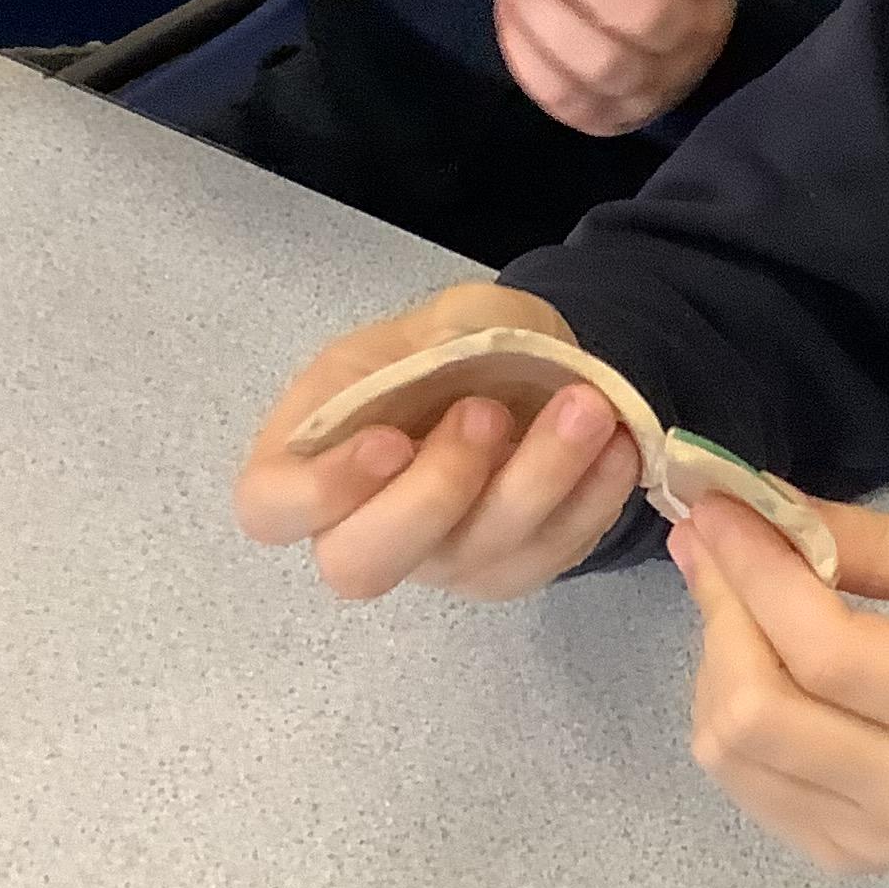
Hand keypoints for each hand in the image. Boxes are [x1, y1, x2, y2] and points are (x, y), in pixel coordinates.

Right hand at [233, 281, 641, 601]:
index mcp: (309, 456)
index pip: (271, 509)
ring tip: (585, 409)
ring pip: (477, 556)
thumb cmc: (446, 348)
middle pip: (361, 564)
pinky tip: (618, 444)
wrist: (522, 371)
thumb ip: (432, 340)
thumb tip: (450, 365)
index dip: (320, 492)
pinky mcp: (512, 568)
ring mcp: (439, 560)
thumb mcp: (434, 318)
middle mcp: (362, 526)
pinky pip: (551, 554)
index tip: (389, 440)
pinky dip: (592, 499)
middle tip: (486, 414)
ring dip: (538, 481)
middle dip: (433, 493)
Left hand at [668, 499, 888, 887]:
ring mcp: (874, 842)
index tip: (718, 507)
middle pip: (758, 713)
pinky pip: (742, 779)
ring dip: (716, 658)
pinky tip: (763, 662)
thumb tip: (761, 511)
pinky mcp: (843, 858)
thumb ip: (878, 542)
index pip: (828, 651)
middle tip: (716, 546)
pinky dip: (729, 707)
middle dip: (721, 612)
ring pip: (732, 750)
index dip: (755, 573)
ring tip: (746, 602)